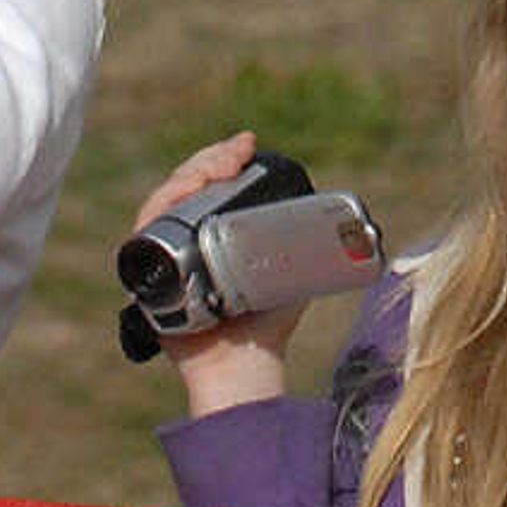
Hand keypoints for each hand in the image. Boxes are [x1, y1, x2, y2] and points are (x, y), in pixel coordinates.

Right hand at [128, 132, 303, 413]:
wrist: (249, 360)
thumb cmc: (271, 321)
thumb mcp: (295, 269)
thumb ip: (315, 249)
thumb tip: (362, 228)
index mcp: (209, 233)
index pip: (208, 184)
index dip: (222, 158)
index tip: (249, 145)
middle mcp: (181, 240)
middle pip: (186, 185)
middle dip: (211, 159)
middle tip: (240, 153)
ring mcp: (162, 255)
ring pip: (166, 200)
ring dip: (190, 173)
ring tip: (222, 167)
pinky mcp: (145, 275)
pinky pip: (144, 231)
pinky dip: (160, 206)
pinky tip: (182, 192)